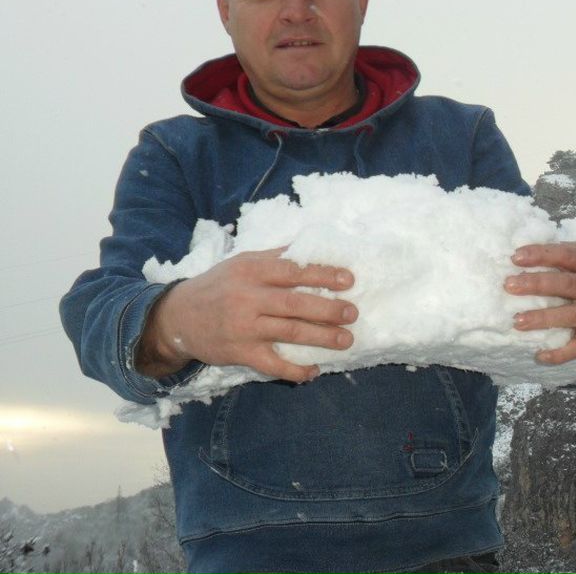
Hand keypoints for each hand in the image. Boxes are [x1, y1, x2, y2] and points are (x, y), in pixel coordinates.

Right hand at [135, 249, 357, 382]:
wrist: (176, 316)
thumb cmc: (218, 285)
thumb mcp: (242, 263)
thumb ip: (276, 258)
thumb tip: (313, 249)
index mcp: (251, 271)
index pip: (293, 271)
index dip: (323, 275)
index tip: (349, 280)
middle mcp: (247, 298)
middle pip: (295, 303)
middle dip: (328, 309)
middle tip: (353, 312)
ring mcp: (244, 328)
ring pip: (289, 333)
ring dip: (321, 338)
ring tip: (346, 340)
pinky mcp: (240, 353)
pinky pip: (272, 365)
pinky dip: (295, 370)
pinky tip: (314, 371)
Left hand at [505, 241, 575, 364]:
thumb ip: (565, 251)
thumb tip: (528, 248)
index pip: (566, 255)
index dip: (541, 255)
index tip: (515, 258)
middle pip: (565, 284)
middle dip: (536, 284)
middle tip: (509, 285)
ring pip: (569, 315)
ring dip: (542, 318)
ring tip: (517, 320)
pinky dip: (559, 354)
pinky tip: (540, 356)